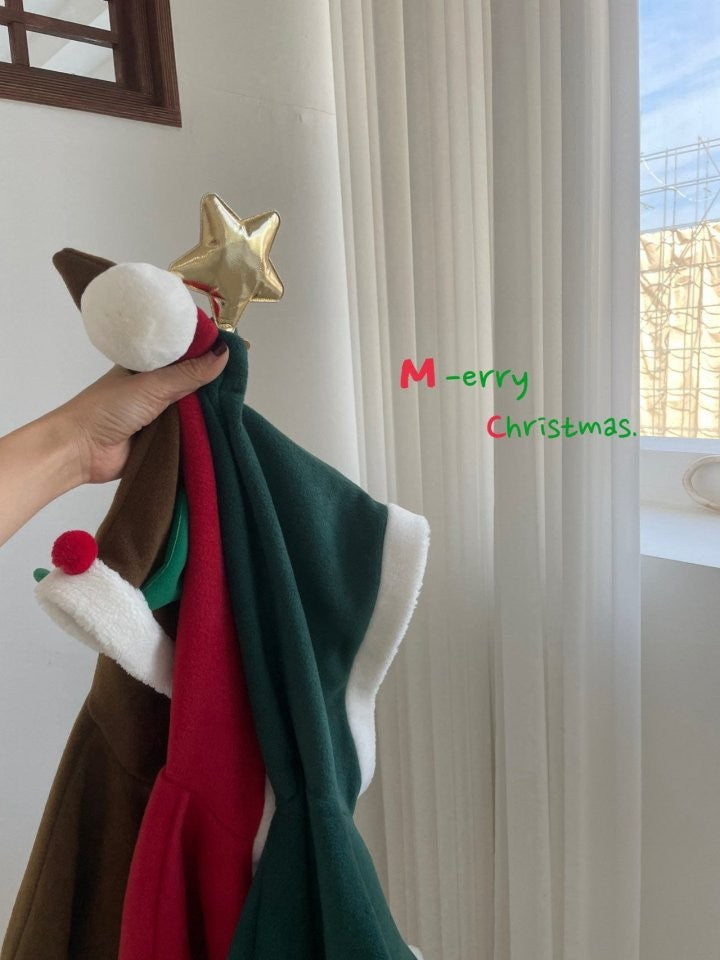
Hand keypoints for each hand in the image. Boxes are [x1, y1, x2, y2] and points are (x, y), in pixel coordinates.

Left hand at [54, 339, 228, 484]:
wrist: (81, 450)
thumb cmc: (106, 409)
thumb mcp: (152, 386)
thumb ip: (188, 374)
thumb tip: (224, 353)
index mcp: (148, 365)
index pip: (184, 353)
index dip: (208, 350)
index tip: (238, 349)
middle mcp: (154, 387)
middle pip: (193, 381)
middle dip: (213, 382)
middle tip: (241, 380)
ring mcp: (158, 413)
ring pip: (193, 408)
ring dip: (208, 410)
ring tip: (238, 403)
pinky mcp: (162, 438)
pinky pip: (188, 432)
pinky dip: (201, 432)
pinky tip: (222, 427)